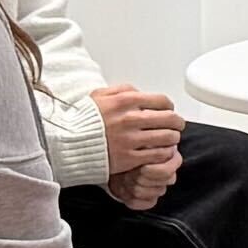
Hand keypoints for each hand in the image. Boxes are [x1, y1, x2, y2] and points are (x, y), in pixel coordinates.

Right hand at [95, 86, 189, 205]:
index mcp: (125, 101)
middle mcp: (130, 119)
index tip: (169, 110)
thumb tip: (139, 91)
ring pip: (167, 138)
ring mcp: (130, 140)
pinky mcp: (129, 158)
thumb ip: (121, 90)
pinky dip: (164, 153)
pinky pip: (157, 155)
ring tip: (170, 139)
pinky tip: (161, 152)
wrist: (69, 145)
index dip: (169, 106)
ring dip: (173, 138)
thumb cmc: (83, 121)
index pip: (161, 101)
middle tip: (177, 125)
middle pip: (169, 119)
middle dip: (177, 122)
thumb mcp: (99, 96)